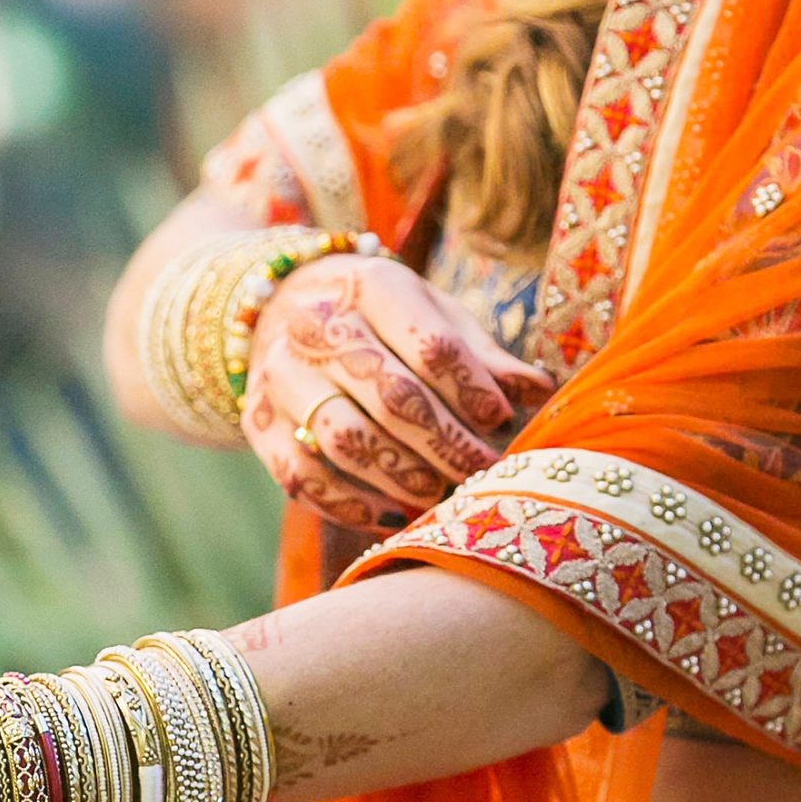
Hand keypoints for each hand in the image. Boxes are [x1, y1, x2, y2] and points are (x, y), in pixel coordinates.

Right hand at [241, 251, 551, 533]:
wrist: (283, 306)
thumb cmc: (384, 321)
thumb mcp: (435, 317)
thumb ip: (484, 357)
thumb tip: (541, 391)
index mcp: (372, 286)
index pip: (431, 346)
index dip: (472, 390)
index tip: (501, 420)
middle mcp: (316, 325)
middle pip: (391, 395)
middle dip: (446, 443)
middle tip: (483, 473)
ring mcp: (281, 374)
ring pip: (344, 439)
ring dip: (401, 477)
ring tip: (440, 496)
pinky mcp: (259, 421)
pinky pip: (302, 475)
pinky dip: (348, 504)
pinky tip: (390, 515)